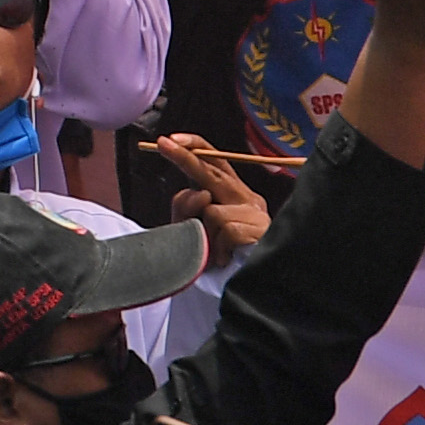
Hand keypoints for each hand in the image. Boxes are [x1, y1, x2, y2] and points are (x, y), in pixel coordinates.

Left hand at [149, 132, 271, 263]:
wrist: (240, 285)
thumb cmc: (214, 253)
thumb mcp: (193, 224)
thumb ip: (188, 204)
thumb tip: (202, 194)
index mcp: (231, 191)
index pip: (215, 161)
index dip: (195, 146)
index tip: (169, 139)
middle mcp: (246, 197)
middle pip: (213, 173)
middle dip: (185, 158)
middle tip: (163, 143)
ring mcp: (256, 213)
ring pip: (212, 210)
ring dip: (205, 233)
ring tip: (214, 251)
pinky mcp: (261, 229)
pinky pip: (225, 230)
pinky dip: (218, 247)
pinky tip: (224, 258)